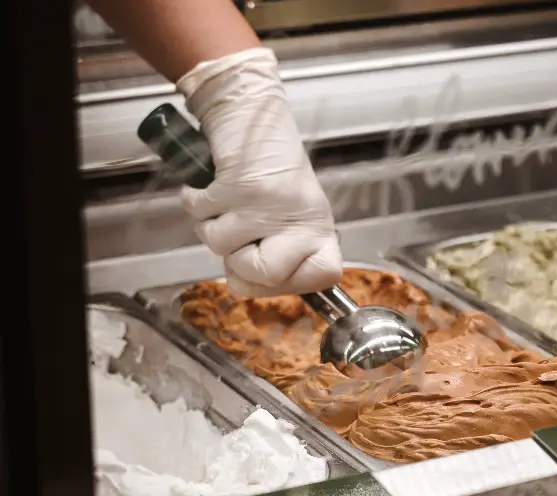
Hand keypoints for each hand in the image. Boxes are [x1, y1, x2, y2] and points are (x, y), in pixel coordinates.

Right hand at [176, 48, 341, 296]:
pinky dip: (195, 200)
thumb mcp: (290, 216)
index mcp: (320, 228)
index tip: (272, 267)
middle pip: (264, 275)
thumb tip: (253, 285)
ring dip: (211, 224)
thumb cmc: (269, 167)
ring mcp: (270, 203)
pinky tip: (211, 185)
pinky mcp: (239, 185)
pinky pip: (200, 215)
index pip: (324, 278)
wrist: (250, 112)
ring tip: (228, 200)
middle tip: (241, 233)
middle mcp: (301, 217)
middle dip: (237, 261)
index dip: (289, 283)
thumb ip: (282, 254)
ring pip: (220, 246)